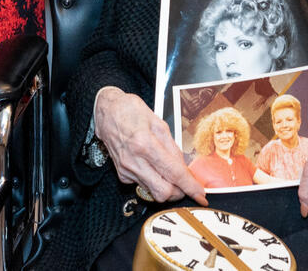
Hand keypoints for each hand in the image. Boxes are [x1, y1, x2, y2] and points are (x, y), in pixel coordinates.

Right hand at [94, 87, 206, 204]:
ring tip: (170, 173)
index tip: (201, 195)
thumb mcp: (158, 122)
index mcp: (146, 144)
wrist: (107, 112)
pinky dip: (153, 181)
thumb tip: (184, 168)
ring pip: (153, 193)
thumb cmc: (132, 111)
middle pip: (163, 192)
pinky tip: (153, 167)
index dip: (190, 186)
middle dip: (179, 192)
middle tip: (185, 183)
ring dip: (167, 188)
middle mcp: (134, 161)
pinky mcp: (122, 175)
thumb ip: (172, 147)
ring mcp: (126, 170)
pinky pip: (143, 186)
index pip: (173, 173)